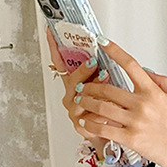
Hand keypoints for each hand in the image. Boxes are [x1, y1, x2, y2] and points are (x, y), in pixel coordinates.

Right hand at [46, 28, 111, 156]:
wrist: (115, 135)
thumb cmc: (113, 110)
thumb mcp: (110, 86)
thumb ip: (105, 70)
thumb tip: (106, 46)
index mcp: (76, 83)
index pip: (62, 63)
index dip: (55, 48)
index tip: (51, 31)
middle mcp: (72, 96)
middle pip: (72, 80)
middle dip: (82, 70)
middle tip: (94, 63)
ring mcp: (75, 111)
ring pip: (79, 98)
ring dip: (93, 88)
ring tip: (105, 80)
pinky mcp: (82, 126)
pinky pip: (88, 118)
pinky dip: (99, 112)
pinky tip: (108, 109)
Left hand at [73, 38, 166, 166]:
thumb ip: (163, 83)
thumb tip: (147, 72)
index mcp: (154, 92)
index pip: (131, 65)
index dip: (114, 51)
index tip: (102, 42)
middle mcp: (142, 104)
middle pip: (107, 89)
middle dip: (90, 86)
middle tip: (83, 87)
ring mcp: (135, 122)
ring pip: (102, 107)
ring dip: (87, 103)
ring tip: (81, 102)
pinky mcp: (131, 139)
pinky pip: (105, 129)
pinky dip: (92, 124)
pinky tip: (86, 122)